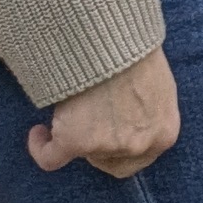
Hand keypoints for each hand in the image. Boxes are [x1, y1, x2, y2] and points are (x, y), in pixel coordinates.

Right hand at [30, 48, 178, 178]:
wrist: (114, 41)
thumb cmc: (137, 53)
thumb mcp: (158, 88)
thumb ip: (149, 114)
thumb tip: (133, 117)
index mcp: (164, 134)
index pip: (139, 160)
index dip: (120, 149)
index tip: (106, 134)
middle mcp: (139, 146)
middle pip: (110, 162)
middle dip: (98, 146)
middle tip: (89, 120)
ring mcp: (106, 146)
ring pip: (81, 155)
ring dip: (75, 135)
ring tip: (71, 107)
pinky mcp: (75, 142)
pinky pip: (50, 158)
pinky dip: (40, 148)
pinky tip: (38, 133)